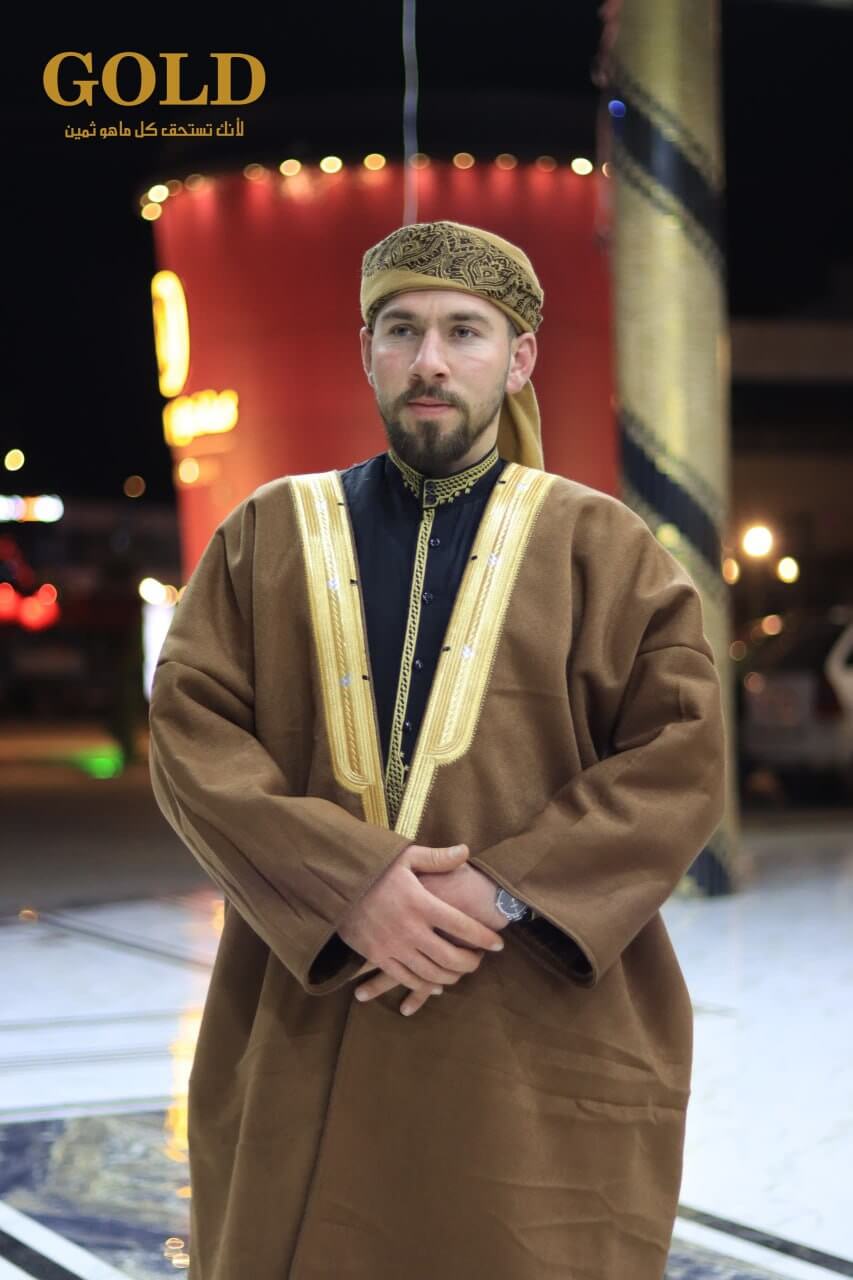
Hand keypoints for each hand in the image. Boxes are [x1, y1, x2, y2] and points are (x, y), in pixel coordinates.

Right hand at [339, 842, 504, 1015]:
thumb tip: (466, 851)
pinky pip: (405, 978)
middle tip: (481, 960)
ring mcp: (392, 946)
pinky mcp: (376, 957)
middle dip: (471, 963)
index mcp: (420, 902)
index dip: (484, 937)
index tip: (499, 943)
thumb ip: (437, 858)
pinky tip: (436, 984)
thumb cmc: (372, 867)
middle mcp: (409, 929)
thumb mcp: (404, 856)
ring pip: (430, 973)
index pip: (462, 926)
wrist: (331, 883)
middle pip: (450, 957)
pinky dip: (424, 985)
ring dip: (451, 976)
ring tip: (462, 971)